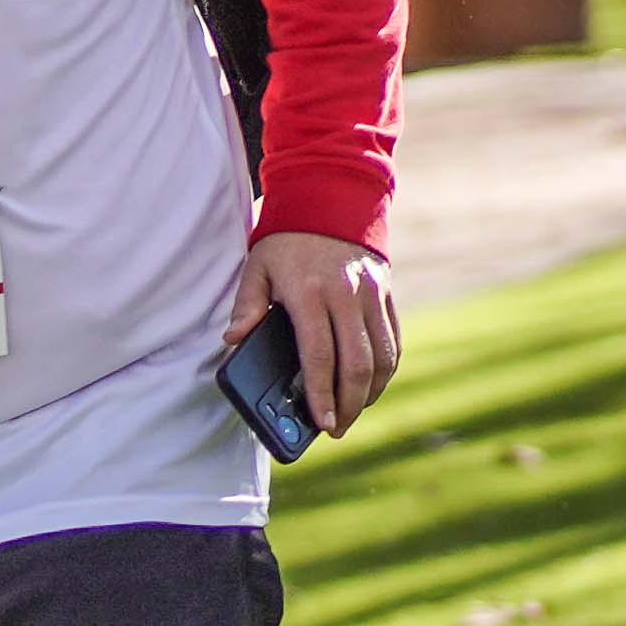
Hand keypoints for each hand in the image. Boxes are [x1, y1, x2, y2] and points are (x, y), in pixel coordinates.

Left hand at [243, 231, 399, 436]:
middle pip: (358, 363)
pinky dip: (386, 369)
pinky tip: (371, 386)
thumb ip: (246, 304)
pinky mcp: (387, 293)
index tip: (321, 422)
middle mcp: (347, 295)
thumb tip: (233, 340)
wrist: (331, 197)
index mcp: (310, 292)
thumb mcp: (257, 266)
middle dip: (349, 404)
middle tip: (336, 429)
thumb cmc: (286, 239)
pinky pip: (393, 340)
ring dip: (371, 392)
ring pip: (384, 356)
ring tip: (352, 413)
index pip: (320, 354)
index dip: (322, 393)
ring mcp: (373, 294)